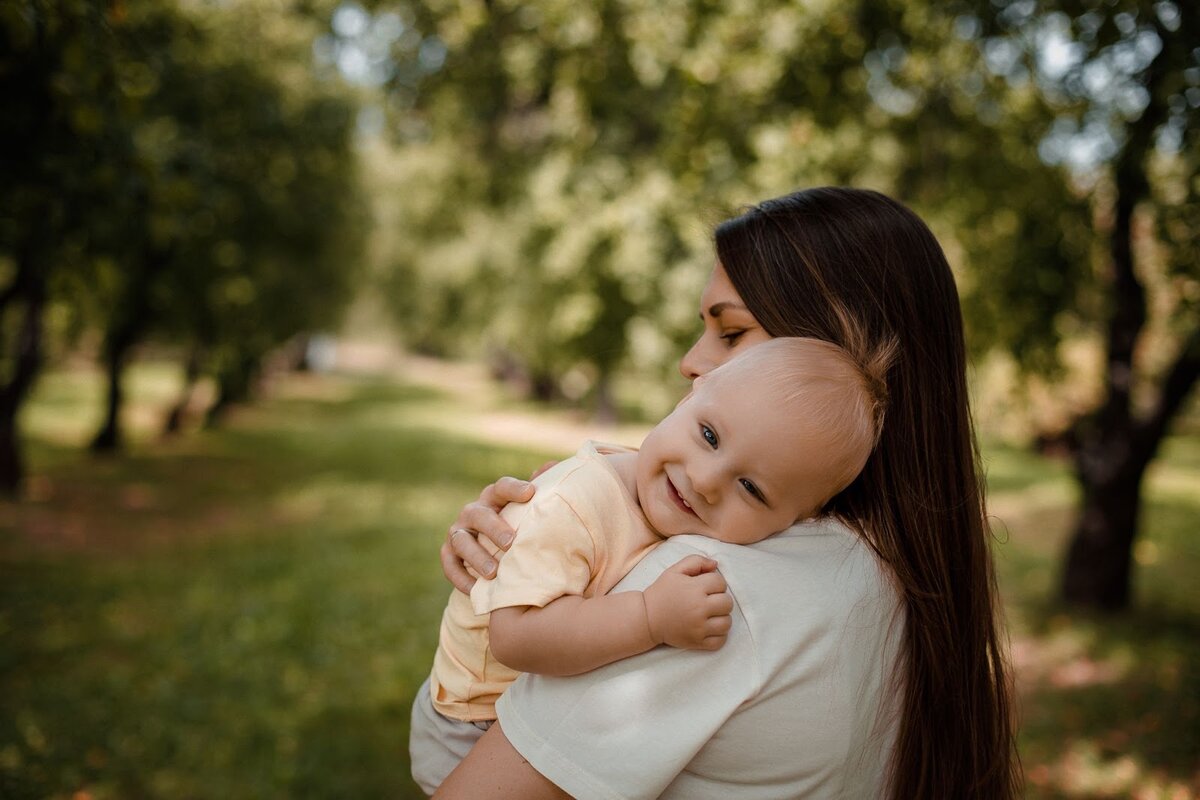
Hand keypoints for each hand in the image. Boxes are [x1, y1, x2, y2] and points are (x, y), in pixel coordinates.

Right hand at [441, 477, 534, 592]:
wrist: (498, 552)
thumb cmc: (521, 527)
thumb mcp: (532, 509)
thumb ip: (542, 487)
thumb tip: (553, 464)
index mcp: (495, 498)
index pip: (501, 487)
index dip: (514, 489)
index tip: (531, 493)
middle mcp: (473, 512)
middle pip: (479, 514)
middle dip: (493, 528)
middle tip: (510, 542)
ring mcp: (458, 533)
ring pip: (461, 541)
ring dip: (476, 556)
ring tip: (494, 572)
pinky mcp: (449, 554)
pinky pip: (450, 565)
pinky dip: (461, 577)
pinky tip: (475, 589)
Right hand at [642, 555, 732, 650]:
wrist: (646, 618)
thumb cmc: (662, 592)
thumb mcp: (675, 570)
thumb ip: (696, 561)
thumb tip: (715, 565)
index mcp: (694, 588)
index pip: (721, 583)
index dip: (714, 583)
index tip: (704, 587)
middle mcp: (699, 608)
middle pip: (727, 603)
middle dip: (720, 599)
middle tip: (708, 600)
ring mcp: (699, 628)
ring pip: (727, 623)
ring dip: (721, 617)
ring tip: (710, 614)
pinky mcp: (697, 642)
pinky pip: (721, 641)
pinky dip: (719, 635)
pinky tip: (710, 627)